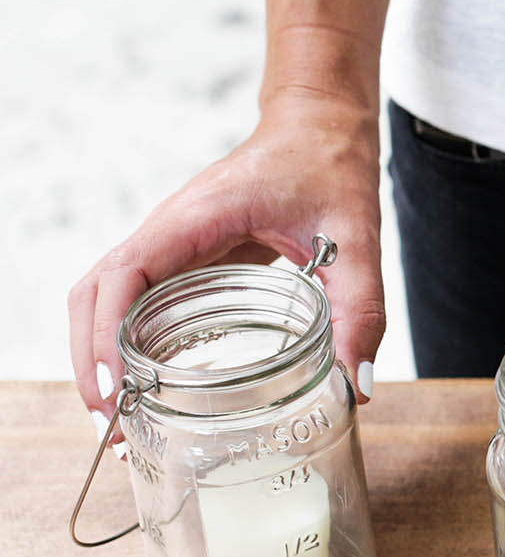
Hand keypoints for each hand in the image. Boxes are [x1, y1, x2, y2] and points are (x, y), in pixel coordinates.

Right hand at [68, 93, 385, 437]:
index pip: (125, 274)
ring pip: (103, 299)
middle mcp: (169, 229)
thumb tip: (356, 385)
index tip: (116, 391)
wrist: (321, 128)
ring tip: (122, 422)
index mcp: (198, 217)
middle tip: (116, 429)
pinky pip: (134, 300)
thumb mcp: (358, 238)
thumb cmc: (331, 167)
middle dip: (92, 362)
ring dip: (99, 357)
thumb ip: (361, 308)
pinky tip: (147, 388)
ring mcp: (170, 242)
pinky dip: (124, 342)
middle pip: (93, 295)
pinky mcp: (182, 256)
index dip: (106, 336)